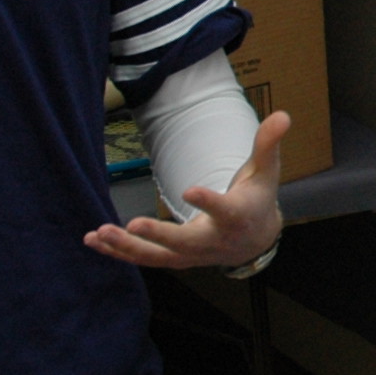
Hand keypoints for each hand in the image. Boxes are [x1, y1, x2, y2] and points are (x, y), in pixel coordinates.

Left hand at [85, 110, 288, 272]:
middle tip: (132, 223)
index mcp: (237, 217)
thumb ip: (268, 144)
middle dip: (158, 235)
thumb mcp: (266, 171)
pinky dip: (118, 252)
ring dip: (127, 247)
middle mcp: (213, 241)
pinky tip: (93, 241)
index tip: (189, 190)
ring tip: (100, 233)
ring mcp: (192, 255)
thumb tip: (283, 114)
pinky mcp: (175, 259)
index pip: (224, 210)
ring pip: (158, 257)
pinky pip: (145, 259)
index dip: (208, 201)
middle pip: (184, 242)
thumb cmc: (257, 198)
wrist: (254, 240)